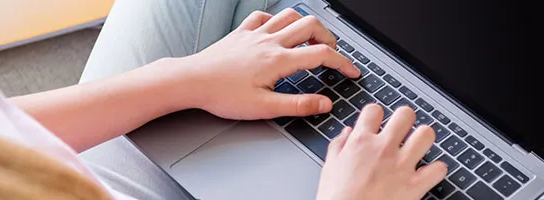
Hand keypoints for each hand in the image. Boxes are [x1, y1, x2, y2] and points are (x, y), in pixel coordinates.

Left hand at [170, 9, 359, 119]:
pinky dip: (277, 21)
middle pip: (311, 26)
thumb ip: (298, 105)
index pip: (322, 55)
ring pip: (290, 15)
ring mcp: (255, 34)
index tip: (352, 72)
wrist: (190, 81)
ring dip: (306, 25)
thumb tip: (325, 104)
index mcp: (279, 60)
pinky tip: (277, 32)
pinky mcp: (241, 33)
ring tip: (311, 40)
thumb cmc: (222, 95)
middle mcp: (270, 42)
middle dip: (329, 38)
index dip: (343, 63)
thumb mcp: (264, 108)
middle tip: (332, 53)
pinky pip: (264, 16)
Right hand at [317, 104, 447, 199]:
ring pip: (426, 134)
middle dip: (406, 119)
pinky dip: (436, 170)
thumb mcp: (330, 167)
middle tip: (403, 130)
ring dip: (424, 139)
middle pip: (406, 114)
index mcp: (361, 142)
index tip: (378, 123)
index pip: (375, 110)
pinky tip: (429, 172)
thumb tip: (347, 132)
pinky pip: (439, 169)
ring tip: (419, 146)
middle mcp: (384, 149)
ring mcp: (401, 165)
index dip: (377, 115)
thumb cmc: (336, 198)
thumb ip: (339, 145)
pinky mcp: (415, 185)